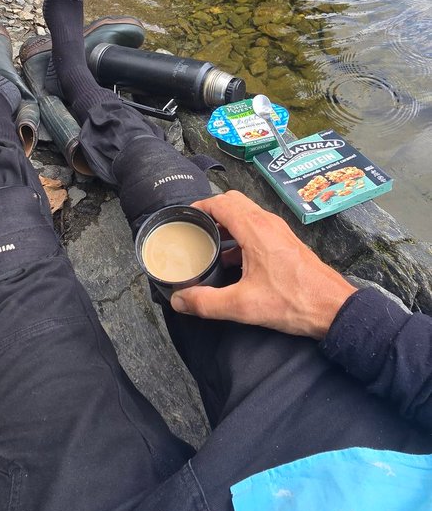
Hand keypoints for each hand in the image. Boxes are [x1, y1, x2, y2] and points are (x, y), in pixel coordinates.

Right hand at [170, 192, 355, 339]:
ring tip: (209, 244)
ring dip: (227, 224)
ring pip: (247, 215)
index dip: (199, 206)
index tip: (185, 218)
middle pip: (233, 203)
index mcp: (255, 229)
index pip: (221, 202)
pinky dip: (241, 235)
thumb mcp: (243, 306)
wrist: (333, 308)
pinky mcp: (286, 243)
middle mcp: (268, 223)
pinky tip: (233, 262)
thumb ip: (206, 303)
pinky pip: (258, 228)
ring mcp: (279, 232)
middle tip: (195, 229)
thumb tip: (179, 300)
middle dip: (212, 212)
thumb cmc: (293, 301)